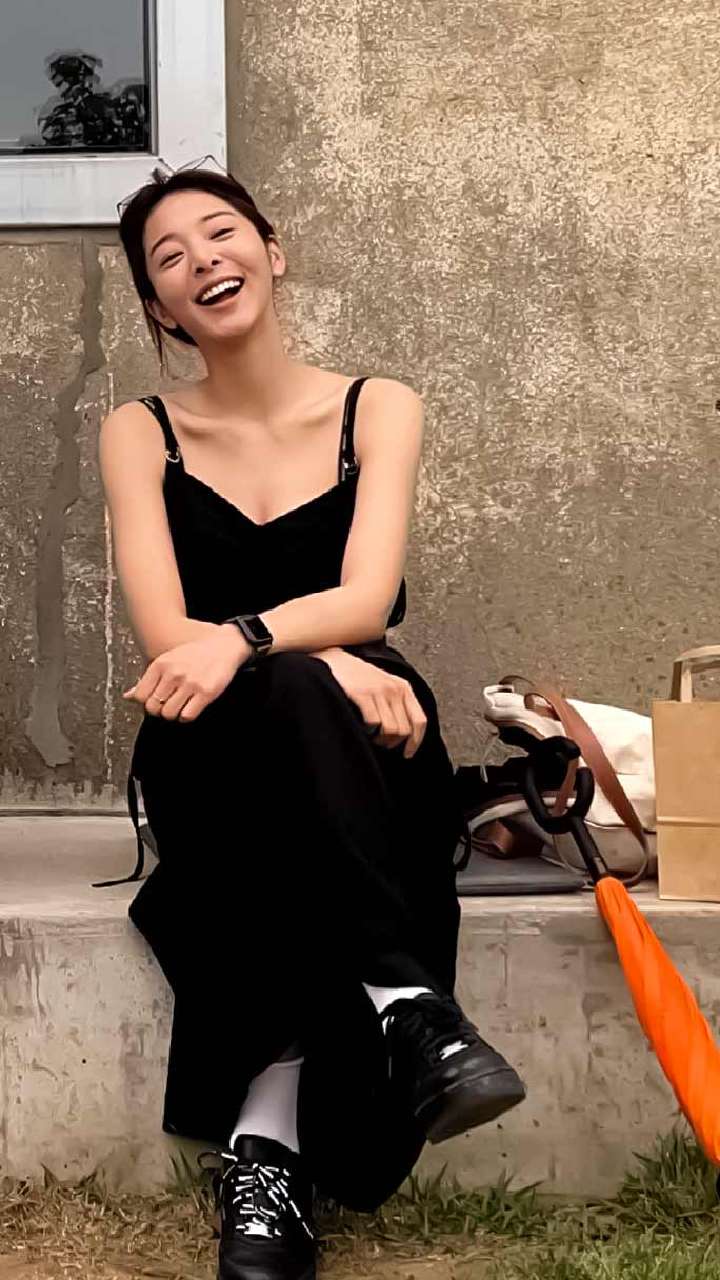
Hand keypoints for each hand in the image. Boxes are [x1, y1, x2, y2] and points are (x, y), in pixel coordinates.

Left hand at [122, 627, 251, 721]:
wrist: (224, 646)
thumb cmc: (195, 654)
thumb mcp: (167, 660)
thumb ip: (147, 680)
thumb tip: (128, 697)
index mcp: (160, 664)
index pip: (140, 696)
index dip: (146, 703)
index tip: (156, 701)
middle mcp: (173, 673)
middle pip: (153, 707)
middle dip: (160, 711)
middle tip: (169, 705)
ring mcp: (190, 683)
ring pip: (169, 714)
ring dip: (174, 714)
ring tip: (180, 706)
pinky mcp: (206, 692)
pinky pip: (187, 716)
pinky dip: (187, 716)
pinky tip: (191, 707)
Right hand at [312, 647, 426, 757]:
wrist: (335, 662)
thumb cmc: (358, 678)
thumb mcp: (385, 686)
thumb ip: (397, 704)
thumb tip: (404, 734)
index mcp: (404, 688)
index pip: (419, 720)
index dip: (415, 741)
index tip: (407, 753)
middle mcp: (394, 689)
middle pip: (404, 729)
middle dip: (393, 742)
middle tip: (382, 744)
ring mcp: (379, 691)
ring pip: (391, 729)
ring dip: (381, 739)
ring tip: (372, 736)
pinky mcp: (363, 694)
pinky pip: (374, 723)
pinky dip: (369, 731)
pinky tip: (362, 727)